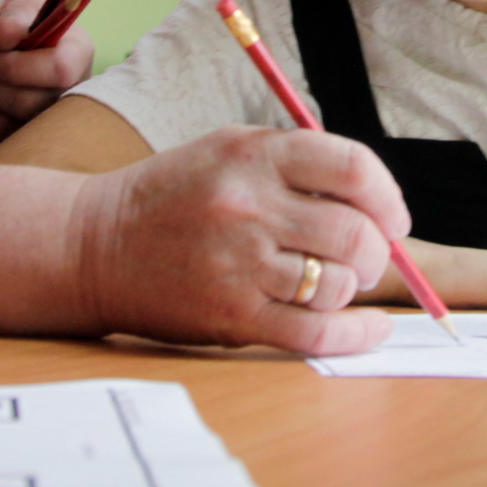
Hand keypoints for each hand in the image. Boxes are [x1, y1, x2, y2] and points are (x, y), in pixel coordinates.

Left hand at [0, 8, 94, 152]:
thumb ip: (14, 18)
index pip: (60, 70)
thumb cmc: (21, 24)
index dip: (18, 67)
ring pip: (15, 130)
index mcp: (78, 55)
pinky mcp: (30, 142)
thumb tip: (3, 35)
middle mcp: (73, 94)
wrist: (17, 42)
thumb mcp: (21, 10)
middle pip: (34, 105)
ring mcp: (54, 123)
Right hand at [66, 126, 411, 355]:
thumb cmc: (172, 196)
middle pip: (356, 234)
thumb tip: (379, 207)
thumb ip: (299, 165)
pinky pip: (317, 334)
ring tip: (334, 284)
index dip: (388, 198)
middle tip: (369, 259)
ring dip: (352, 289)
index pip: (354, 169)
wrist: (93, 246)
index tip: (393, 218)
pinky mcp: (232, 317)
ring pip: (338, 286)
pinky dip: (356, 336)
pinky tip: (368, 330)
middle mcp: (249, 207)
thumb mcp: (229, 149)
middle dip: (378, 252)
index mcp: (254, 155)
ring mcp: (240, 265)